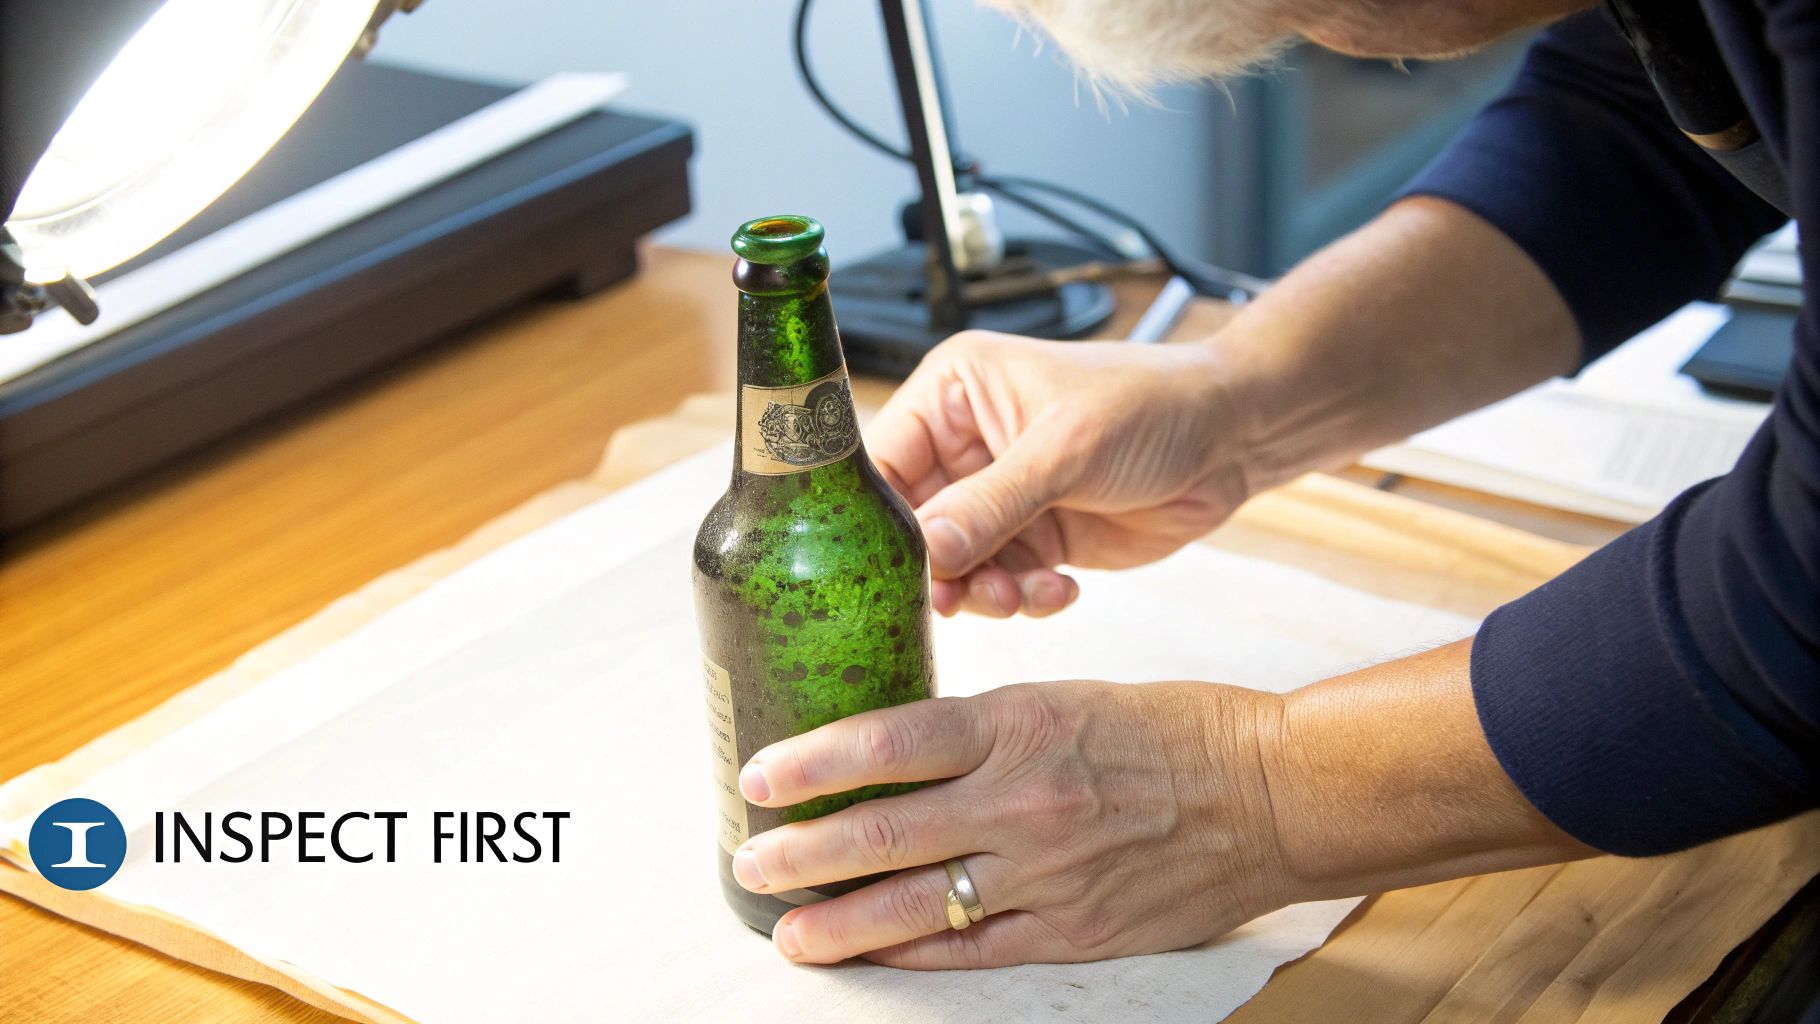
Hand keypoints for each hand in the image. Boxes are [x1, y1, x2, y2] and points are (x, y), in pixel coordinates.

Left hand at [727, 680, 1290, 967]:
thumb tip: (893, 753)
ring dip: (839, 923)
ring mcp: (1048, 872)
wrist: (1270, 794)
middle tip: (753, 860)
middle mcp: (1024, 799)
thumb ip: (982, 729)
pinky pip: (973, 948)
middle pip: (885, 830)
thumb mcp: (1066, 697)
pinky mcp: (1075, 930)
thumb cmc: (1171, 731)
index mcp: (1020, 723)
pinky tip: (869, 957)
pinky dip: (912, 955)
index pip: (889, 741)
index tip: (760, 776)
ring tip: (789, 932)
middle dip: (804, 852)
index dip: (813, 763)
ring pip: (916, 903)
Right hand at [866, 331, 1249, 617]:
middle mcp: (966, 445)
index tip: (890, 568)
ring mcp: (999, 496)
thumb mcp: (1066, 450)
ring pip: (955, 564)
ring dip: (983, 591)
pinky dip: (1023, 597)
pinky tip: (1060, 588)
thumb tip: (926, 553)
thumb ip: (991, 505)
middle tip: (962, 600)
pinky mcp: (1034, 537)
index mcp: (954, 394)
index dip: (881, 518)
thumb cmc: (1152, 405)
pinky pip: (1002, 582)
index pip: (885, 461)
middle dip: (938, 568)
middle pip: (912, 523)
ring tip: (1022, 595)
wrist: (1232, 438)